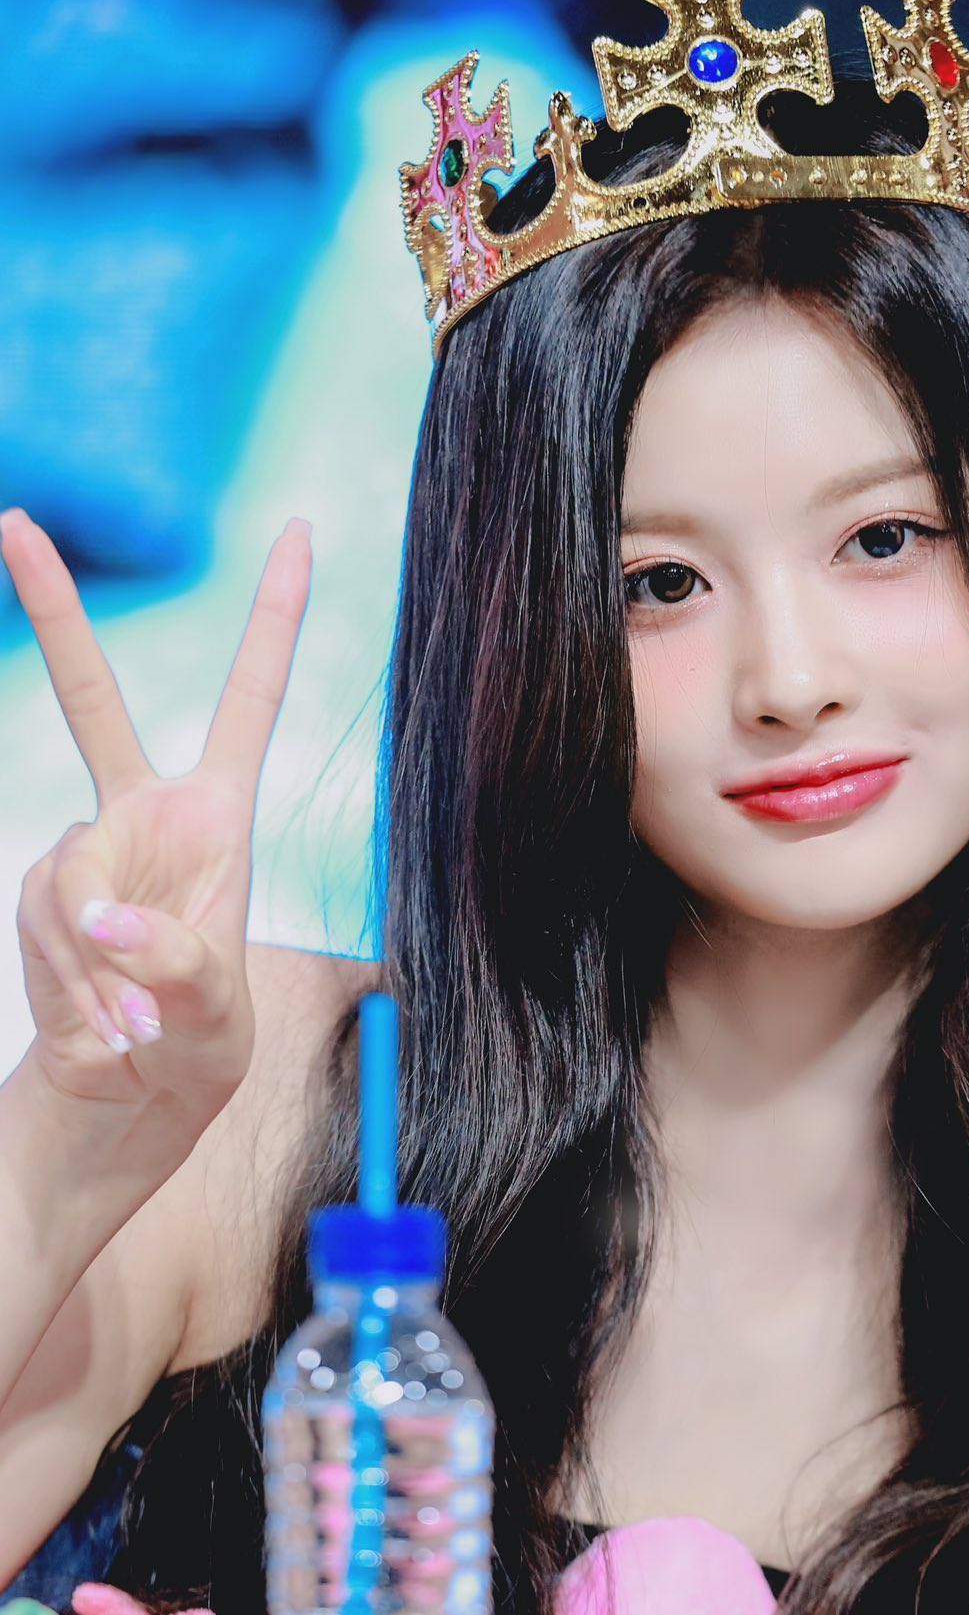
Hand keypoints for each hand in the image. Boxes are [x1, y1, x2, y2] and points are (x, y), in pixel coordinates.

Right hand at [2, 507, 309, 1144]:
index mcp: (218, 816)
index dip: (275, 618)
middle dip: (51, 607)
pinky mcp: (40, 894)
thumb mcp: (216, 1018)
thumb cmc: (197, 1050)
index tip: (295, 530)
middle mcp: (145, 814)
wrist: (126, 1095)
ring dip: (101, 961)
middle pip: (88, 696)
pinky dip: (77, 979)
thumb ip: (173, 963)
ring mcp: (84, 851)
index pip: (250, 699)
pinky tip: (105, 1027)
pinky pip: (48, 919)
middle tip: (13, 520)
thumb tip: (103, 915)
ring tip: (136, 1027)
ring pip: (72, 872)